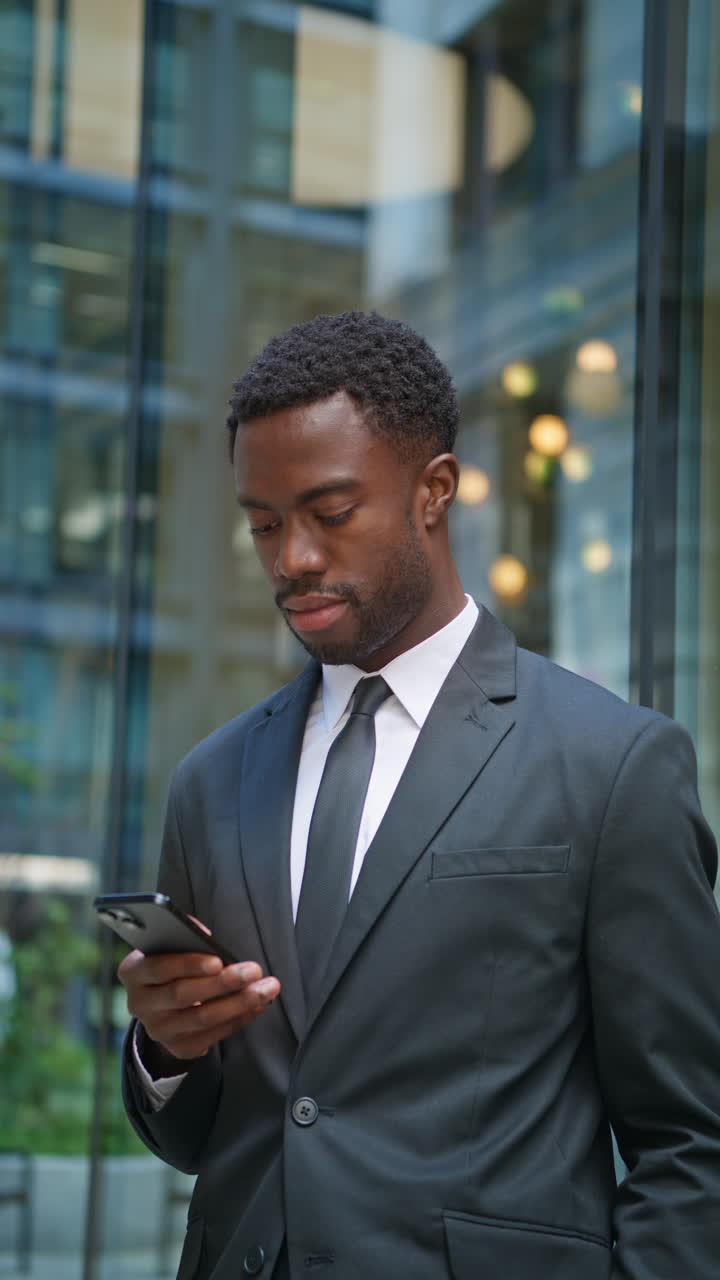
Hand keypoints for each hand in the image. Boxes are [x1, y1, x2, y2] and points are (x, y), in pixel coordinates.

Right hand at [118, 948, 280, 1066]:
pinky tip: (258, 1005)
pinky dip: (239, 1019)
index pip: (158, 968)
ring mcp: (158, 1029)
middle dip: (223, 982)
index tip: (218, 960)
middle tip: (254, 970)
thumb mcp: (168, 947)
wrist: (160, 1003)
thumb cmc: (171, 963)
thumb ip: (183, 938)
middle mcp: (140, 1004)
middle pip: (183, 995)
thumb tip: (205, 935)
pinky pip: (212, 1035)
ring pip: (202, 1018)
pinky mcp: (178, 1047)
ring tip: (266, 989)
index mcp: (133, 972)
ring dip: (239, 1002)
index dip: (188, 964)